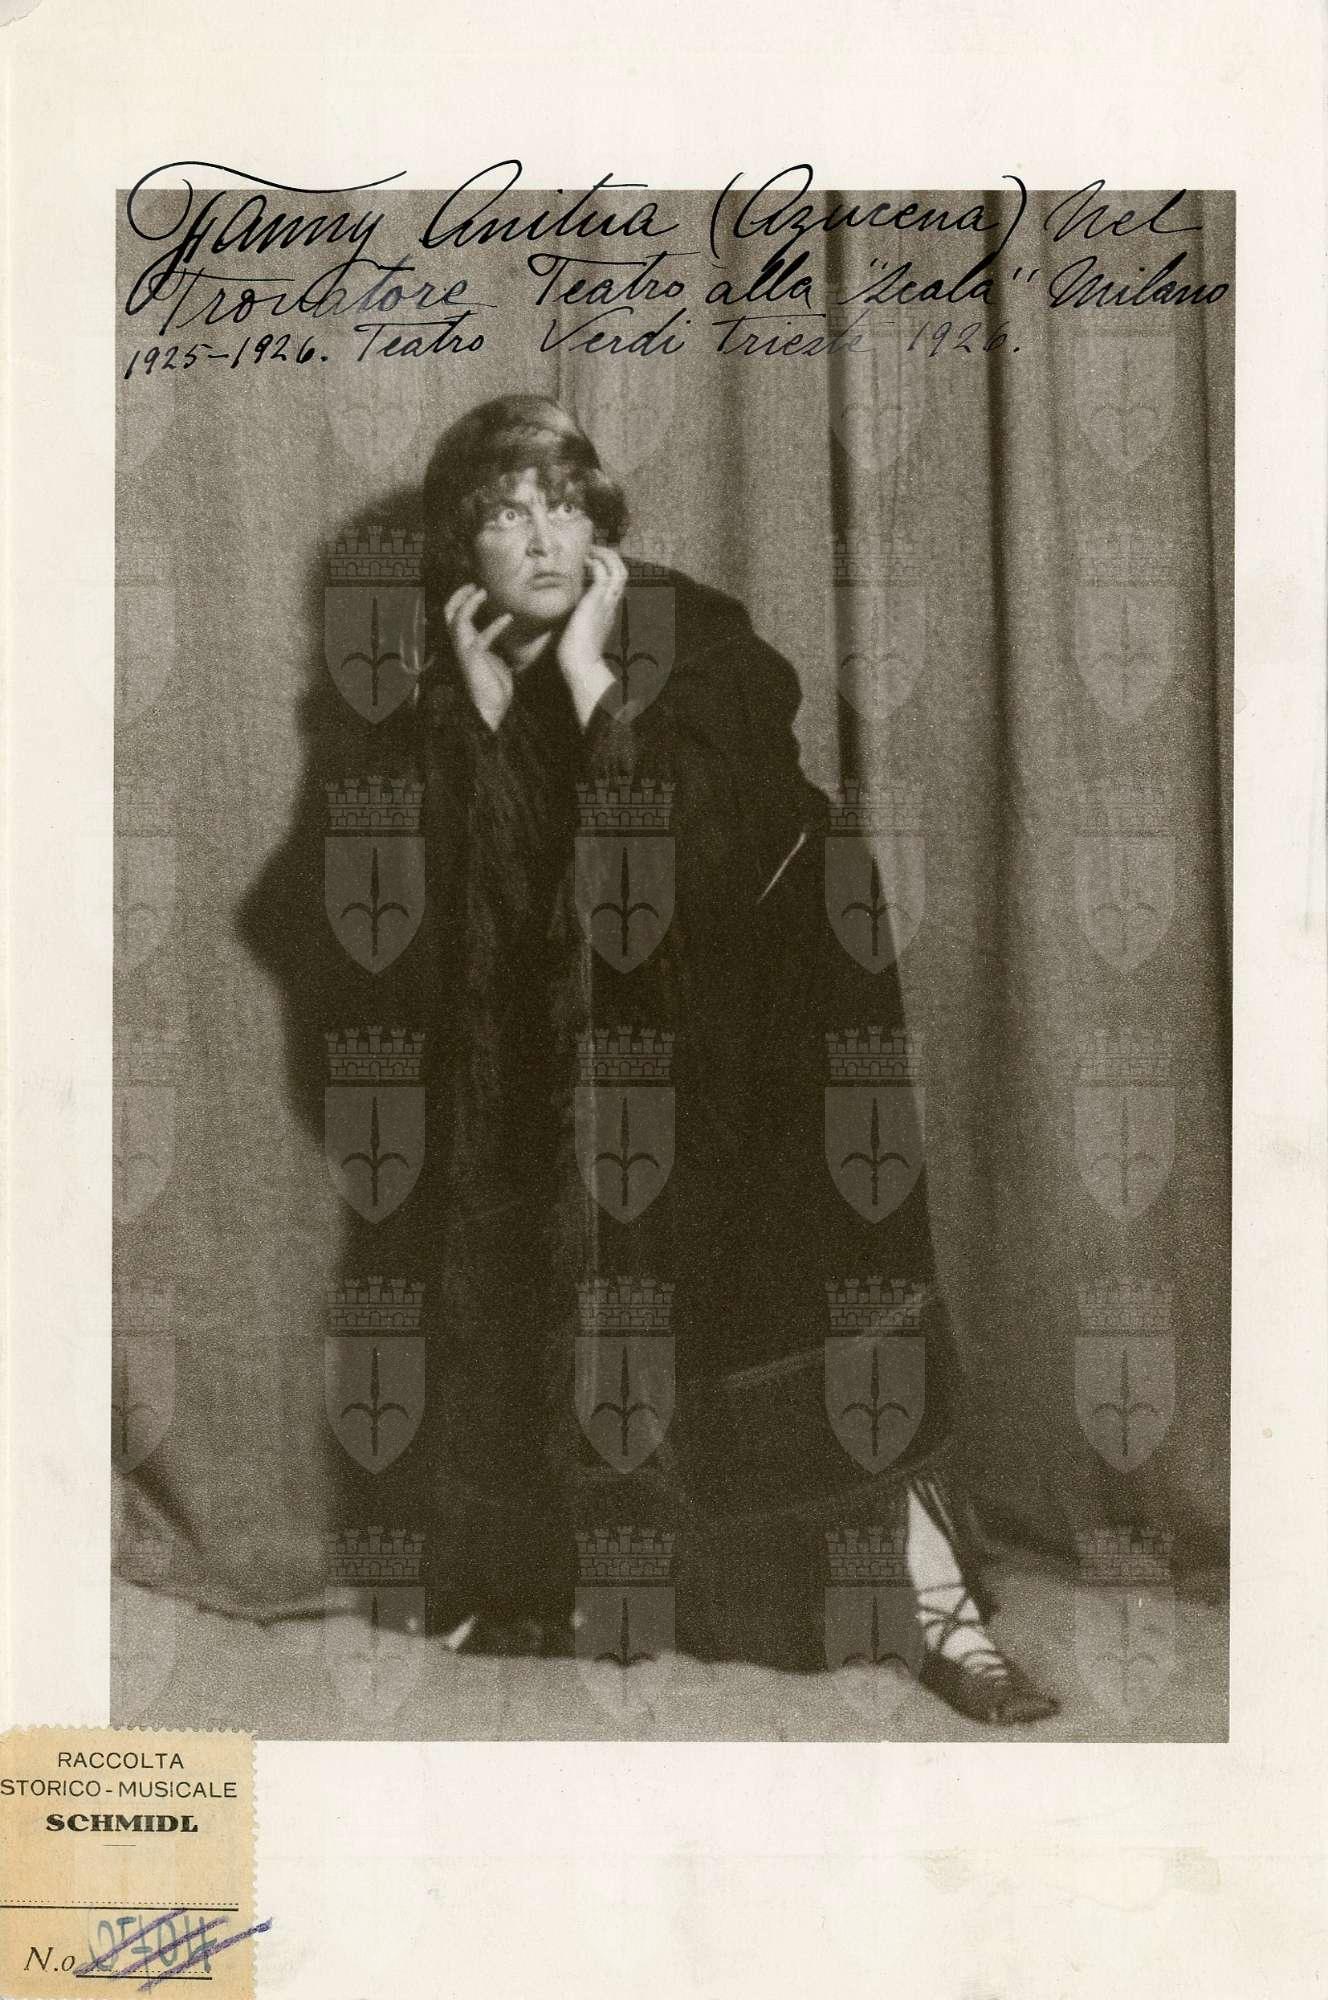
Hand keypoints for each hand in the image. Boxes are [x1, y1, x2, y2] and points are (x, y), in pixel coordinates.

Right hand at [444, 584, 514, 731]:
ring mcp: (465, 651)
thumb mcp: (495, 658)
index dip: (461, 599)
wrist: (491, 708)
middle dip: (459, 596)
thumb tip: (505, 631)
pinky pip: (482, 637)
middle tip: (474, 584)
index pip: (454, 616)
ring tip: (483, 592)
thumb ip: (493, 644)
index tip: (476, 588)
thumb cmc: (494, 686)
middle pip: (449, 613)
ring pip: (459, 620)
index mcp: (464, 643)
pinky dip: (494, 626)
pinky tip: (507, 618)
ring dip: (470, 604)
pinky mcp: (474, 659)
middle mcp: (460, 645)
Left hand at [556, 545, 626, 724]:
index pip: (614, 582)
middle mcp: (611, 603)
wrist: (581, 664)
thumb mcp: (576, 627)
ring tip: (589, 551)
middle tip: (590, 551)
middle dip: (608, 556)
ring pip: (618, 569)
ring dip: (604, 556)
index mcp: (607, 610)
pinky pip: (603, 573)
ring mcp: (606, 601)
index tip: (589, 560)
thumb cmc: (574, 652)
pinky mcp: (597, 600)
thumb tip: (562, 608)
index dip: (606, 567)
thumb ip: (575, 615)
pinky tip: (583, 561)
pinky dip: (595, 562)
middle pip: (622, 571)